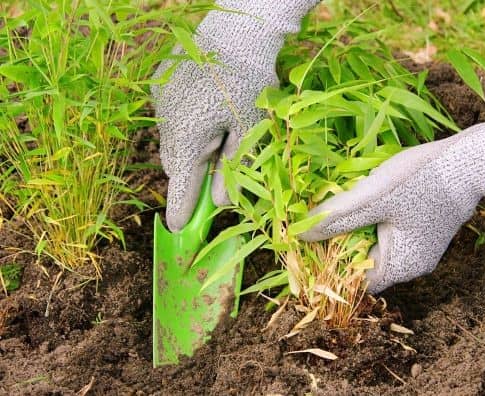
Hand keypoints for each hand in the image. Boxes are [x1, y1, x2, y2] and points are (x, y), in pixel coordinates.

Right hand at [152, 0, 318, 230]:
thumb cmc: (249, 84)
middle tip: (217, 170)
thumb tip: (220, 202)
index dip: (181, 211)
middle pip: (175, 165)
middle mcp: (166, 123)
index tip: (178, 230)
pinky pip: (169, 117)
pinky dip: (184, 123)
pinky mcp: (159, 86)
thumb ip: (233, 169)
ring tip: (217, 129)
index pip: (180, 187)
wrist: (235, 32)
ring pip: (171, 141)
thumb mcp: (249, 131)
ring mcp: (159, 104)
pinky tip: (206, 107)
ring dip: (189, 147)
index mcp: (187, 140)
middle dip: (193, 174)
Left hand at [301, 103, 484, 293]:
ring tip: (341, 210)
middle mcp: (413, 266)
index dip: (331, 266)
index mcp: (401, 266)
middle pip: (365, 265)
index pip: (355, 281)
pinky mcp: (425, 231)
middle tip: (322, 222)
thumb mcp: (372, 197)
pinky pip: (391, 235)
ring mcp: (421, 249)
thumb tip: (303, 235)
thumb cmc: (421, 180)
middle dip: (342, 245)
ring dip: (357, 232)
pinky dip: (374, 224)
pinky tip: (367, 203)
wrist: (472, 159)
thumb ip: (337, 218)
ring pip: (377, 247)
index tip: (311, 245)